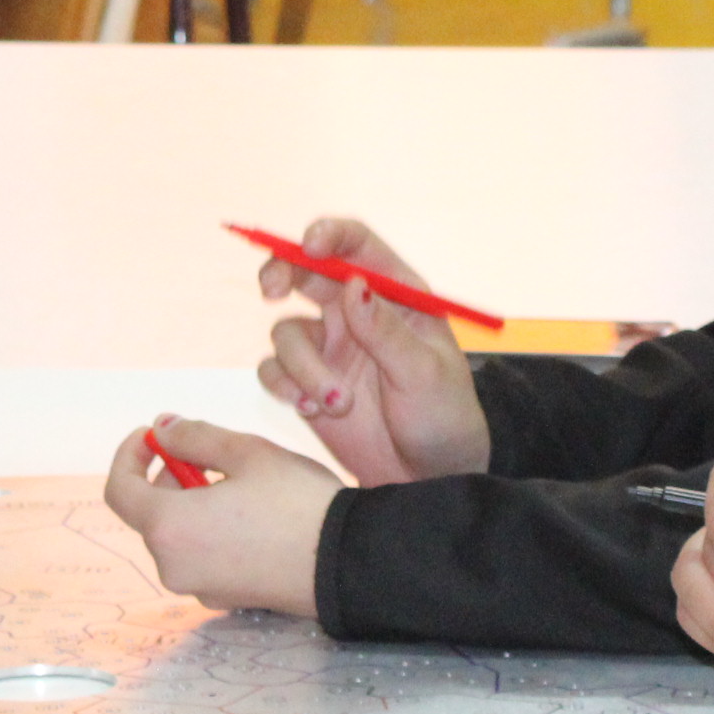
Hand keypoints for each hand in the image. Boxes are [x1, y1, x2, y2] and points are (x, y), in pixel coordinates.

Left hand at [103, 416, 339, 614]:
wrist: (349, 562)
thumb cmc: (297, 503)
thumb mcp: (246, 453)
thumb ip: (193, 437)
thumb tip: (161, 429)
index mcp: (168, 528)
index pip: (119, 489)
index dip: (129, 455)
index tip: (152, 436)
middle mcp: (173, 567)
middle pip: (150, 514)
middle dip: (168, 476)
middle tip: (205, 451)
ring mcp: (199, 588)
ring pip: (177, 536)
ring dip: (191, 502)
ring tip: (236, 481)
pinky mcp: (225, 599)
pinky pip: (200, 557)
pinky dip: (208, 530)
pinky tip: (248, 514)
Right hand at [251, 216, 490, 483]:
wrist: (427, 478)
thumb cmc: (443, 417)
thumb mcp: (424, 373)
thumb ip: (385, 331)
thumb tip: (352, 284)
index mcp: (395, 294)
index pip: (356, 246)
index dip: (329, 234)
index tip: (309, 244)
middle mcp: (356, 312)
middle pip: (303, 271)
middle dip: (280, 273)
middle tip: (271, 291)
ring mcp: (329, 347)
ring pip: (285, 332)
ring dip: (302, 367)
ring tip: (336, 403)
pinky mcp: (307, 383)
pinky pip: (273, 370)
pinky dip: (284, 387)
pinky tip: (313, 410)